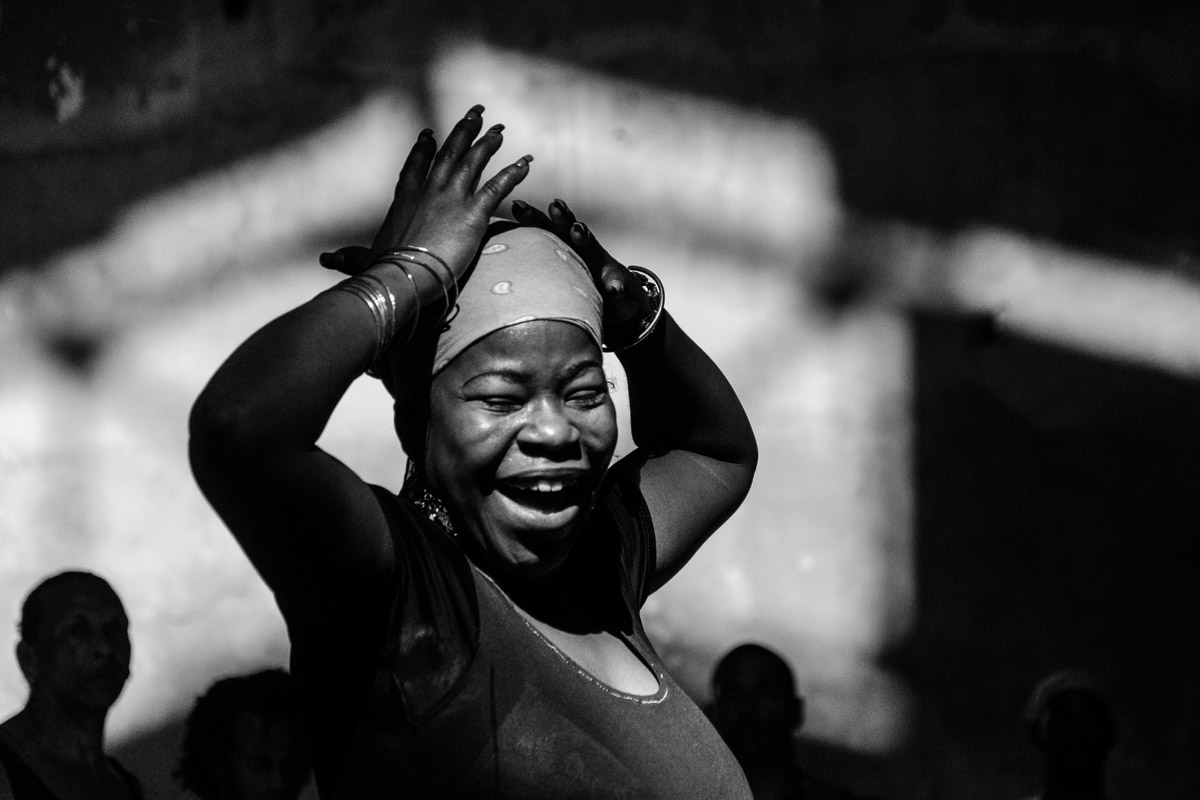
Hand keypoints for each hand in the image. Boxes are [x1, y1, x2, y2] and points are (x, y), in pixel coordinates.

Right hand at [320, 105, 531, 281]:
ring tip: (500, 131)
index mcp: (404, 201)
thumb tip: (326, 260)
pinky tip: (526, 163)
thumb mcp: (363, 260)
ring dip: (487, 144)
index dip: (423, 149)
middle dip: (462, 132)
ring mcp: (450, 200)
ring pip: (473, 163)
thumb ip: (350, 257)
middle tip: (475, 114)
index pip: (415, 168)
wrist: (401, 278)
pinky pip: (498, 187)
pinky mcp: (473, 214)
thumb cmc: (381, 273)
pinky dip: (513, 174)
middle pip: (447, 154)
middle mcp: (427, 192)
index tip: (430, 133)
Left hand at [511, 198, 654, 348]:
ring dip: (585, 239)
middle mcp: (583, 252)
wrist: (620, 298)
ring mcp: (603, 267)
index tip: (516, 205)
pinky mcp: (619, 286)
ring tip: (578, 230)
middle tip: (554, 205)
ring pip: (594, 251)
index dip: (531, 218)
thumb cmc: (579, 284)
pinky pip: (617, 286)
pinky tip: (614, 288)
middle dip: (563, 217)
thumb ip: (533, 265)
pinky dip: (616, 285)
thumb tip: (500, 264)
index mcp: (564, 248)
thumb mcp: (556, 273)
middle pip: (570, 232)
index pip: (546, 229)